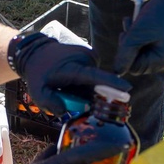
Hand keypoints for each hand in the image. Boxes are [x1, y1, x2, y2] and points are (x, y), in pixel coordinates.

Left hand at [10, 32, 128, 115]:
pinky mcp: (91, 56)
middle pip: (97, 86)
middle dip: (89, 97)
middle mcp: (85, 59)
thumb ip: (49, 103)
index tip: (127, 89)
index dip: (112, 84)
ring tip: (68, 87)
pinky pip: (93, 76)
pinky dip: (85, 83)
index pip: (95, 77)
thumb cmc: (38, 73)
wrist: (36, 52)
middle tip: (70, 97)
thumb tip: (65, 111)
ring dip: (85, 90)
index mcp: (73, 68)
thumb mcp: (37, 91)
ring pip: (94, 82)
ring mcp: (89, 55)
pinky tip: (72, 82)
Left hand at [113, 0, 163, 75]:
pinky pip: (159, 53)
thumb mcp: (138, 32)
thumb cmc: (161, 13)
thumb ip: (126, 52)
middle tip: (131, 26)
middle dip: (133, 46)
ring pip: (149, 58)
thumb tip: (117, 72)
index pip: (135, 67)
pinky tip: (149, 29)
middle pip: (143, 63)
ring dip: (140, 42)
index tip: (126, 33)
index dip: (126, 52)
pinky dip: (151, 42)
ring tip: (138, 23)